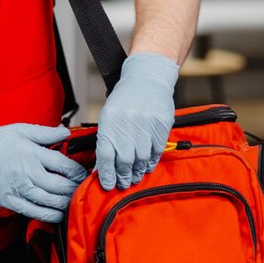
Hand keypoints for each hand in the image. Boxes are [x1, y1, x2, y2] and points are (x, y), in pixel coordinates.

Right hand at [0, 122, 87, 222]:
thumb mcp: (20, 129)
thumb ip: (45, 133)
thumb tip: (65, 133)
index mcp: (32, 153)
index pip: (63, 164)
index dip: (78, 171)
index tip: (85, 174)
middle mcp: (27, 172)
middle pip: (60, 185)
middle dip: (75, 188)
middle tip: (84, 189)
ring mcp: (19, 189)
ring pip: (50, 201)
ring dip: (65, 203)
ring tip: (74, 201)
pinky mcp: (10, 201)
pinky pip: (34, 212)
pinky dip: (49, 215)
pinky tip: (58, 214)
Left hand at [96, 52, 179, 190]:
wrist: (147, 77)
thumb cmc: (125, 98)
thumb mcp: (109, 115)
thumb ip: (106, 140)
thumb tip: (102, 168)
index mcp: (109, 121)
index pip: (105, 155)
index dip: (106, 174)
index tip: (108, 185)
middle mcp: (127, 122)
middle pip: (125, 160)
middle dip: (123, 176)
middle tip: (124, 183)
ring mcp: (146, 123)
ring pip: (142, 158)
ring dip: (138, 171)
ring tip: (135, 176)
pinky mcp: (161, 124)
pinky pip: (156, 150)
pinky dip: (151, 161)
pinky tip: (146, 165)